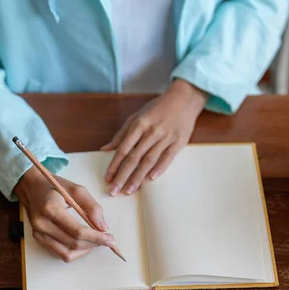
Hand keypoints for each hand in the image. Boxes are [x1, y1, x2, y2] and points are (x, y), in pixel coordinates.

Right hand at [14, 166, 113, 261]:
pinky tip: (84, 243)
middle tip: (107, 240)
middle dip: (94, 244)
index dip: (96, 237)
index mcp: (51, 209)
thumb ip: (92, 207)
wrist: (30, 186)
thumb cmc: (54, 186)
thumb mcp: (76, 189)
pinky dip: (75, 251)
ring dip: (85, 250)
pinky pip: (60, 253)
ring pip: (67, 253)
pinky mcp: (38, 239)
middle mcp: (42, 224)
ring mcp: (38, 233)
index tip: (110, 238)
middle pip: (73, 244)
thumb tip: (103, 227)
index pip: (77, 231)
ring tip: (96, 241)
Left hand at [101, 79, 207, 194]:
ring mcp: (165, 137)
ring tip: (129, 190)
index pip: (123, 149)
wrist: (184, 98)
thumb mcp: (136, 116)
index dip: (114, 165)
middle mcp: (151, 132)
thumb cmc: (157, 108)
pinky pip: (168, 157)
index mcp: (139, 125)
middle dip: (122, 176)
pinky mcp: (178, 142)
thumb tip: (105, 149)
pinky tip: (151, 179)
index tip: (107, 179)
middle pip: (134, 158)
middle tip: (114, 191)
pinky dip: (160, 168)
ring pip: (149, 160)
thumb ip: (121, 134)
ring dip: (138, 177)